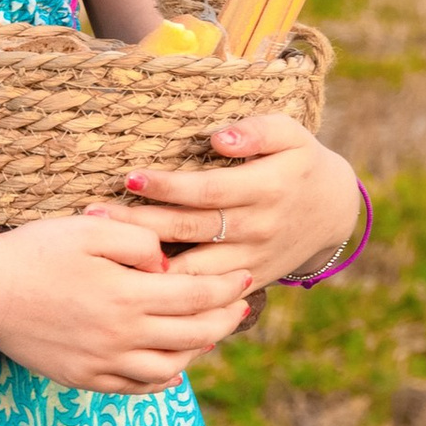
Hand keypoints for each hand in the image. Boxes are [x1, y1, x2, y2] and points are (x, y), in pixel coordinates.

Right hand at [0, 210, 253, 394]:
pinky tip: (172, 365)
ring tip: (210, 333)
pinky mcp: (84, 378)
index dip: (228, 287)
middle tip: (242, 307)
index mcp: (128, 295)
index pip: (198, 296)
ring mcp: (103, 363)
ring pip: (171, 367)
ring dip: (199, 351)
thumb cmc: (35, 251)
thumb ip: (140, 241)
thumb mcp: (90, 229)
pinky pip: (137, 386)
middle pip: (194, 335)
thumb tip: (168, 266)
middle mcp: (122, 336)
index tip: (247, 276)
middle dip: (226, 320)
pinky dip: (164, 378)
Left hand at [117, 113, 362, 293]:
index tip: (130, 177)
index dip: (169, 186)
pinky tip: (133, 287)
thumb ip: (257, 131)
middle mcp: (257, 228)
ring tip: (104, 255)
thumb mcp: (292, 134)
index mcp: (266, 189)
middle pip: (190, 229)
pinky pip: (205, 294)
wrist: (332, 213)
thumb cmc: (300, 163)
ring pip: (193, 269)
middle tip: (93, 217)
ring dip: (148, 264)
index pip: (209, 190)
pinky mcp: (246, 282)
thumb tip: (219, 138)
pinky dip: (171, 294)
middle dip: (140, 225)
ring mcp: (250, 260)